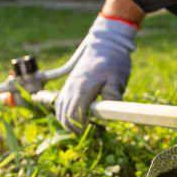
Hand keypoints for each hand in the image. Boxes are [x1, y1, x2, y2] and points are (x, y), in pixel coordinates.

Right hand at [55, 15, 135, 132]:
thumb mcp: (117, 79)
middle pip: (63, 115)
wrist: (105, 44)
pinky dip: (64, 112)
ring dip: (66, 120)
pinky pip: (61, 102)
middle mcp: (71, 88)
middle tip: (85, 132)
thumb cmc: (113, 61)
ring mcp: (69, 85)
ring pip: (59, 109)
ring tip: (80, 126)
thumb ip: (112, 96)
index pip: (73, 115)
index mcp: (83, 88)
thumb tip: (108, 113)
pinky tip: (74, 116)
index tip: (88, 132)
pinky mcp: (69, 83)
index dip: (79, 127)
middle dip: (72, 127)